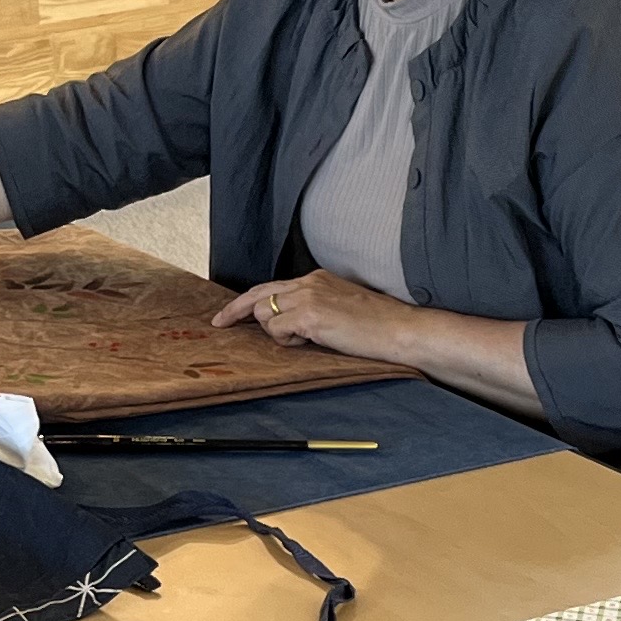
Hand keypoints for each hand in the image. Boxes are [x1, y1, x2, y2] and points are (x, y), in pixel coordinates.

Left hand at [213, 270, 410, 360]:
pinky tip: (311, 341)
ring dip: (276, 332)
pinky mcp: (311, 315)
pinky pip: (278, 329)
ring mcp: (309, 297)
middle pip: (258, 293)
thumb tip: (294, 325)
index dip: (250, 300)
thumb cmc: (379, 327)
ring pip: (266, 313)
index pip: (273, 286)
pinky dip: (287, 340)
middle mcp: (310, 282)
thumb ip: (316, 309)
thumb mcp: (343, 309)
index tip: (232, 312)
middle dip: (235, 309)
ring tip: (304, 340)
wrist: (401, 331)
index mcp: (318, 279)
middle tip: (219, 323)